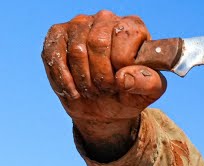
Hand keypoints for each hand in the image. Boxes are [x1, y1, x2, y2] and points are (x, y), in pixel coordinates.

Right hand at [42, 10, 167, 158]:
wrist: (103, 107)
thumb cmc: (128, 93)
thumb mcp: (148, 93)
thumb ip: (148, 83)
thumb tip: (124, 77)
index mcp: (132, 27)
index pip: (124, 38)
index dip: (121, 67)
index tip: (122, 82)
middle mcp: (105, 19)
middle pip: (98, 43)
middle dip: (101, 76)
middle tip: (105, 90)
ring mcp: (79, 24)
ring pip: (77, 51)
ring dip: (84, 80)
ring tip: (92, 90)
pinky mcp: (58, 35)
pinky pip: (55, 56)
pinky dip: (64, 81)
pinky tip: (73, 91)